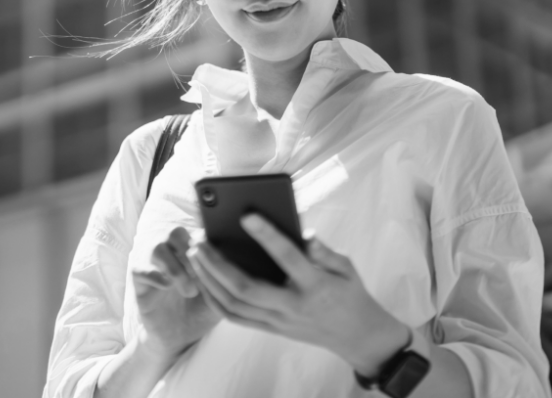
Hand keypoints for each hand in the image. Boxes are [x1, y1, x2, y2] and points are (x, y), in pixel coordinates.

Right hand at [131, 226, 222, 357]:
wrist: (177, 338)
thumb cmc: (201, 311)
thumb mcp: (220, 293)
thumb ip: (228, 276)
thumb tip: (246, 262)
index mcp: (190, 249)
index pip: (198, 232)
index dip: (208, 244)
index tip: (220, 264)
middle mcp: (169, 251)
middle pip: (175, 232)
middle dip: (191, 253)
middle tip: (203, 276)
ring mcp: (151, 264)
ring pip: (158, 248)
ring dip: (177, 269)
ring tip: (190, 291)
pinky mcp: (138, 280)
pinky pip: (141, 269)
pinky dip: (157, 277)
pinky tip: (168, 288)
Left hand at [185, 214, 408, 375]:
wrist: (358, 336)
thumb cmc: (350, 294)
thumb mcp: (346, 267)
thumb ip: (323, 251)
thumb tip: (304, 231)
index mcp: (315, 286)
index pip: (288, 257)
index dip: (267, 235)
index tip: (246, 215)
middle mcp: (293, 306)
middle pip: (246, 288)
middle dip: (217, 264)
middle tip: (198, 239)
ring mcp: (279, 321)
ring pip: (234, 305)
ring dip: (208, 279)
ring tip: (194, 255)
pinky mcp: (271, 330)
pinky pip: (235, 317)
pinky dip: (214, 299)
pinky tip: (202, 280)